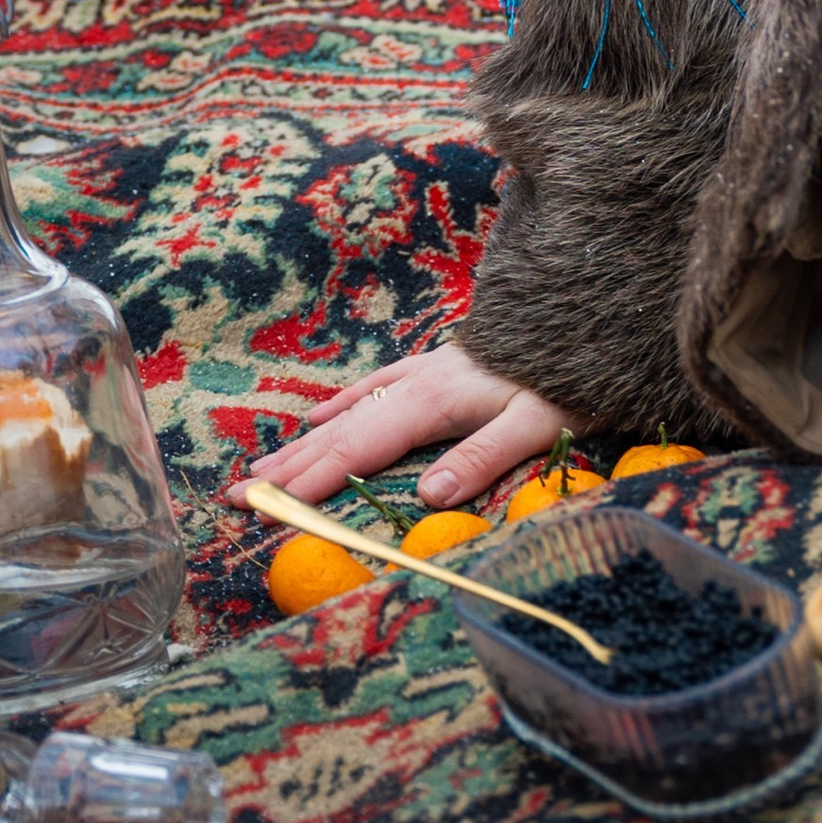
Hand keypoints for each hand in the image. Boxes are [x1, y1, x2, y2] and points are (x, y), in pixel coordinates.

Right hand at [234, 341, 575, 515]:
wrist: (587, 314)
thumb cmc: (568, 376)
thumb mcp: (538, 422)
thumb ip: (483, 457)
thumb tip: (430, 497)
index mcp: (433, 401)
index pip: (360, 450)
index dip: (311, 482)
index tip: (265, 508)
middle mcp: (417, 384)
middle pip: (341, 434)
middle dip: (286, 470)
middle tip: (234, 499)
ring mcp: (422, 372)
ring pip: (349, 413)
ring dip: (302, 445)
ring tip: (258, 471)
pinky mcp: (435, 366)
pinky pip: (372, 388)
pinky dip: (339, 406)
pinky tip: (318, 416)